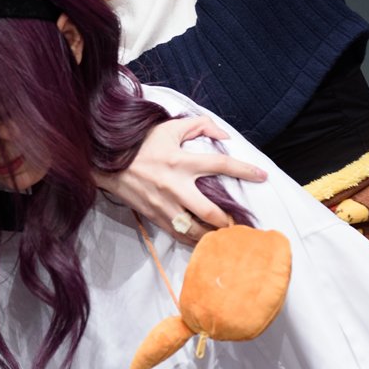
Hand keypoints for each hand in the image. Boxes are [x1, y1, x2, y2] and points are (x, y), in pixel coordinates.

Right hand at [97, 117, 266, 243]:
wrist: (106, 162)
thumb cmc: (140, 144)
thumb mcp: (170, 128)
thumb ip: (200, 126)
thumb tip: (225, 136)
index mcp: (181, 162)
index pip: (221, 165)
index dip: (244, 170)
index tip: (262, 175)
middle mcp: (175, 187)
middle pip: (211, 211)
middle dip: (229, 220)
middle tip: (241, 223)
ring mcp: (164, 205)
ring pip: (195, 229)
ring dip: (213, 235)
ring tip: (227, 237)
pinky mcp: (155, 216)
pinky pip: (178, 235)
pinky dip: (193, 241)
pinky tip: (204, 242)